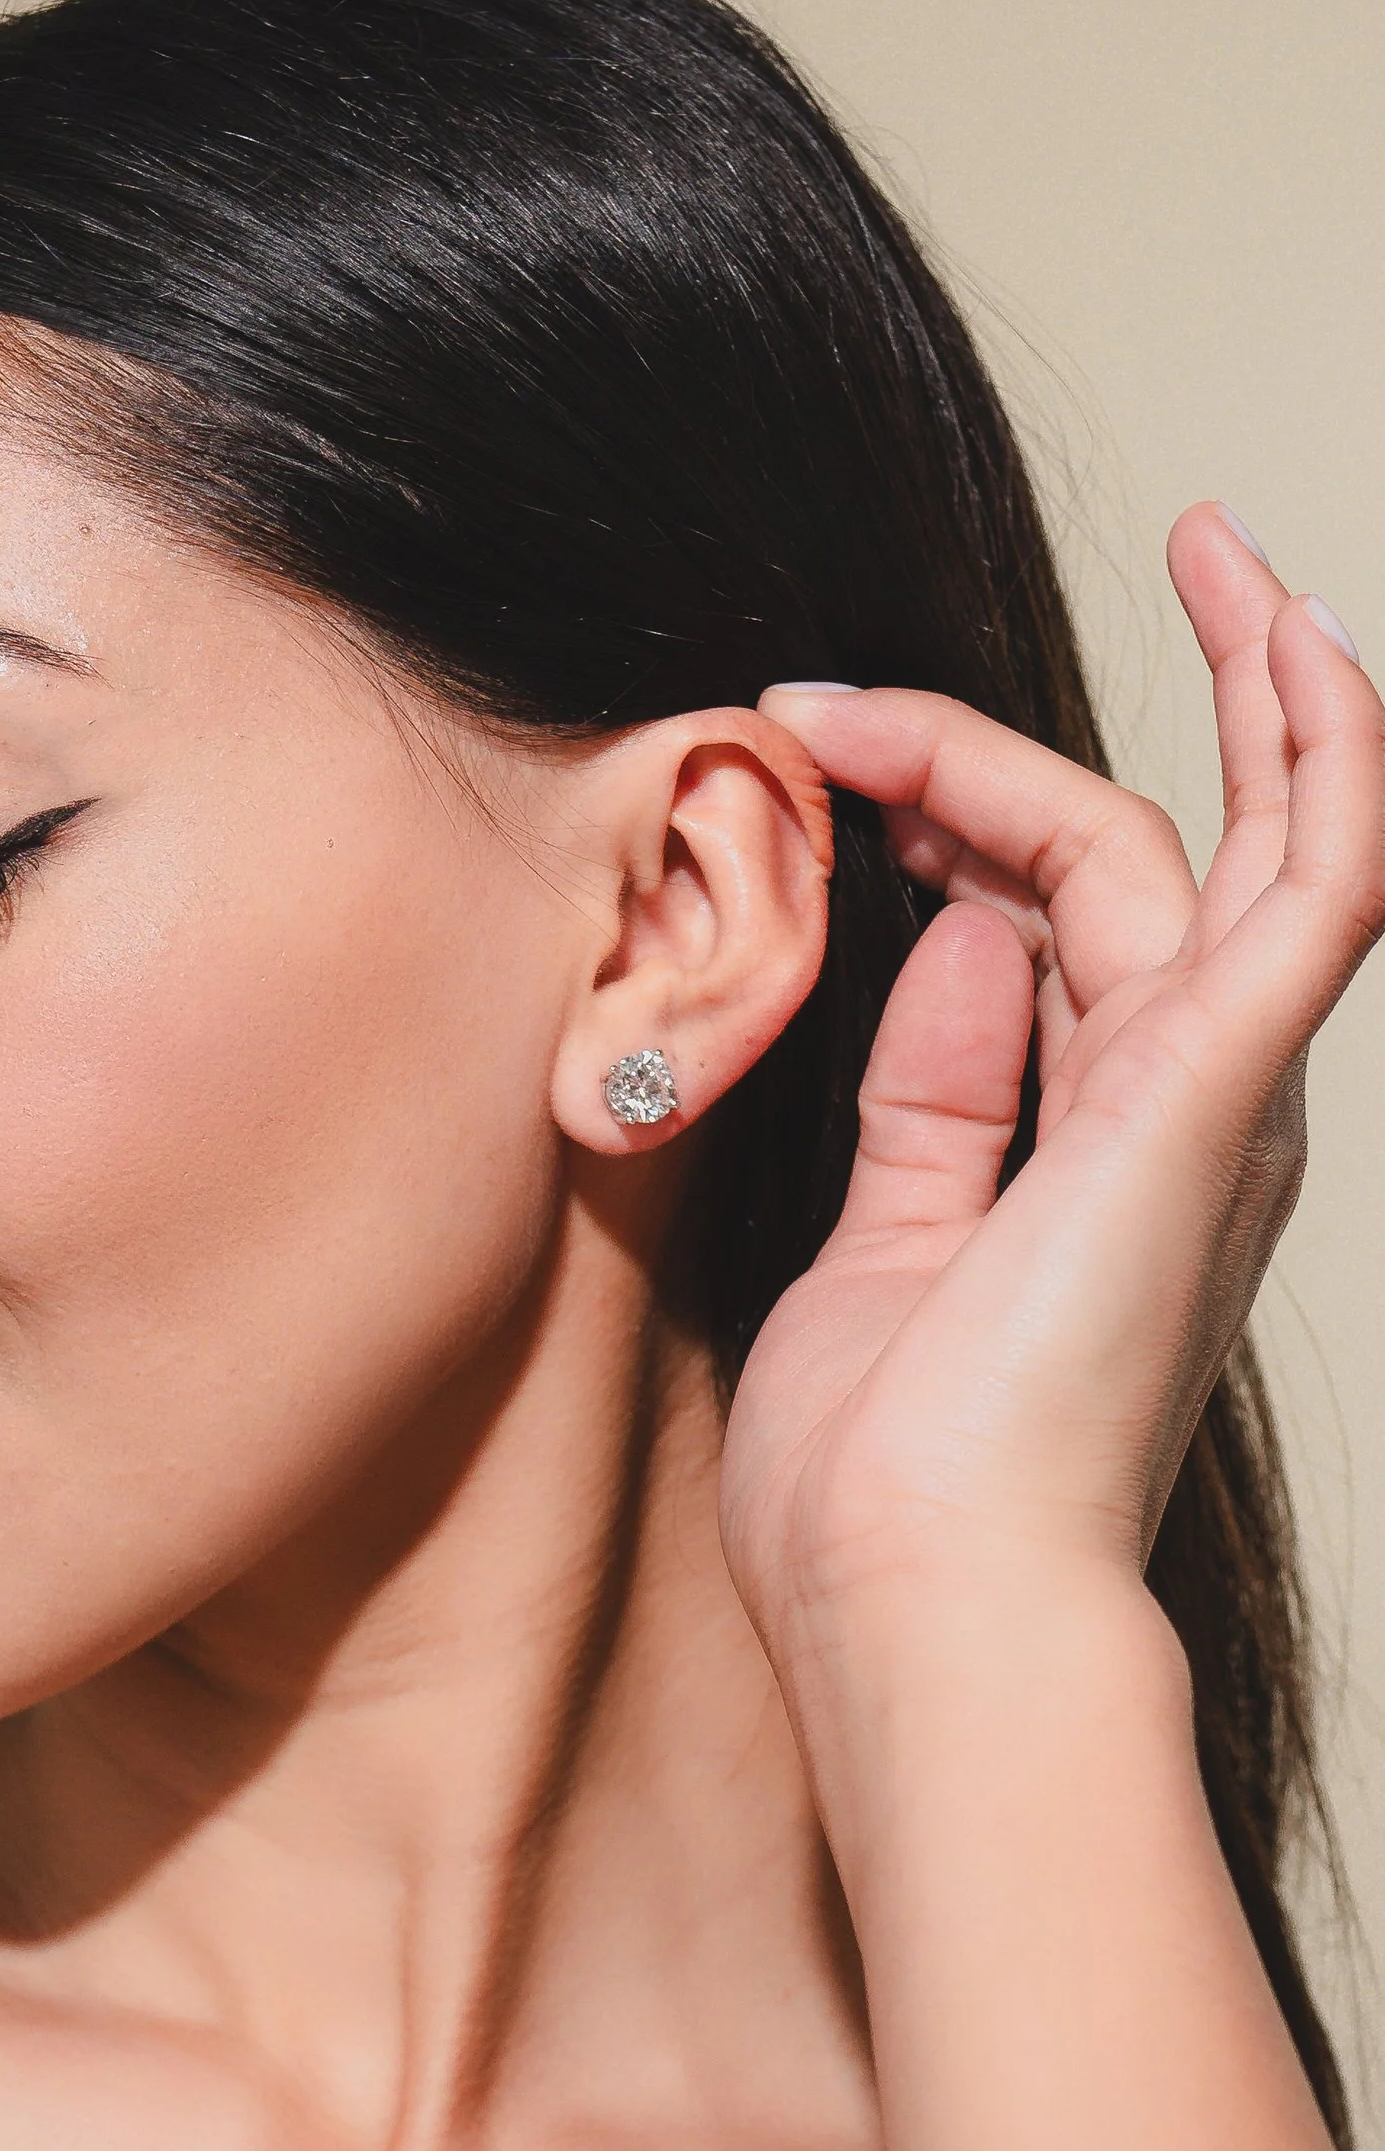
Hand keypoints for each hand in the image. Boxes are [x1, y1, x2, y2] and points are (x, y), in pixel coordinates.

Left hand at [718, 506, 1384, 1697]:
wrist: (921, 1602)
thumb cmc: (884, 1488)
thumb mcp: (882, 1250)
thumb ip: (932, 1098)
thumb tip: (958, 942)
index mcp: (1108, 1158)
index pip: (1066, 933)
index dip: (962, 824)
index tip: (829, 772)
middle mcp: (1193, 1117)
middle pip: (1140, 864)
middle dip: (1028, 748)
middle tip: (907, 668)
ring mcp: (1219, 1099)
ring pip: (1236, 839)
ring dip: (1217, 689)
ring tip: (1198, 548)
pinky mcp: (1219, 1087)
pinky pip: (1318, 873)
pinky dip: (1322, 745)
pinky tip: (1294, 627)